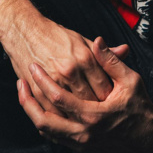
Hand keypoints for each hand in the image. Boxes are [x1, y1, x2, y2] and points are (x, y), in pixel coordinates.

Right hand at [0, 0, 128, 113]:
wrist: (26, 31)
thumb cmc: (55, 35)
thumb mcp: (82, 40)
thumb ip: (104, 52)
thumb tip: (126, 51)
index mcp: (85, 57)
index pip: (105, 85)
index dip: (111, 97)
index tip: (115, 103)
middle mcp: (72, 70)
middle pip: (91, 99)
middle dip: (98, 110)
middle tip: (104, 116)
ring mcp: (54, 81)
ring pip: (73, 109)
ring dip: (81, 117)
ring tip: (88, 121)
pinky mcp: (39, 89)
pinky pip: (54, 111)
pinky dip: (62, 118)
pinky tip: (69, 120)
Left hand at [17, 36, 152, 152]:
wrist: (148, 138)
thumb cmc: (140, 106)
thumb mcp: (130, 80)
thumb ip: (110, 61)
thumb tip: (97, 40)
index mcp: (93, 115)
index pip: (58, 98)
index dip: (43, 81)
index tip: (34, 65)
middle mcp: (83, 133)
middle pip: (43, 120)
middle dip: (28, 100)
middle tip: (21, 79)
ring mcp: (80, 143)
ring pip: (46, 131)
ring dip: (31, 111)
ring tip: (24, 92)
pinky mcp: (80, 147)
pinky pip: (54, 136)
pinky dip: (42, 121)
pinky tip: (39, 106)